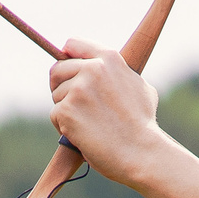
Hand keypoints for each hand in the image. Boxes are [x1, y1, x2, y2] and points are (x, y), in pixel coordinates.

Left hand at [49, 39, 161, 182]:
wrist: (142, 152)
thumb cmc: (143, 125)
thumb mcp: (139, 86)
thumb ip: (118, 73)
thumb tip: (103, 68)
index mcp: (109, 59)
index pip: (73, 44)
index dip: (67, 58)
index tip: (66, 69)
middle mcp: (92, 69)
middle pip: (58, 70)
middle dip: (62, 87)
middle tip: (75, 105)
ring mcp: (78, 89)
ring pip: (56, 95)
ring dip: (66, 110)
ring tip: (88, 124)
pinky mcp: (66, 110)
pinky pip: (55, 115)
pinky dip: (64, 127)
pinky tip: (82, 134)